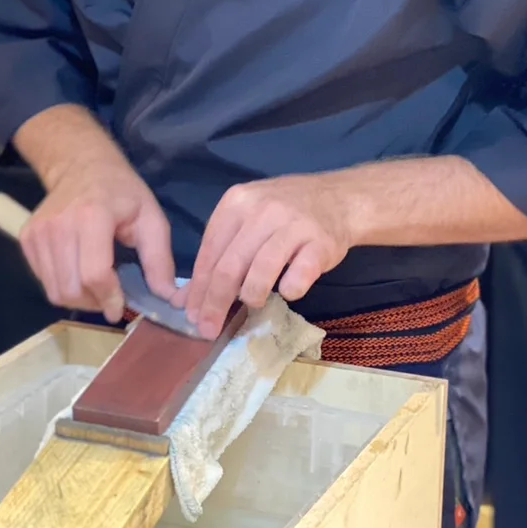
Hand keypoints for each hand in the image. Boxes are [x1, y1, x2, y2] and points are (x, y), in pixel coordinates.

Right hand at [20, 155, 177, 323]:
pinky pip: (43, 280)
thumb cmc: (121, 192)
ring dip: (78, 299)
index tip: (120, 308)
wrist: (81, 165)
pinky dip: (62, 286)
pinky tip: (78, 273)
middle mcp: (59, 225)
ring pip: (54, 291)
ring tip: (96, 288)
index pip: (94, 274)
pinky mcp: (27, 238)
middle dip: (94, 303)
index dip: (109, 298)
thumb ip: (160, 259)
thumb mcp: (151, 218)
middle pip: (71, 288)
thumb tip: (168, 297)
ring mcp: (38, 232)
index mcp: (93, 217)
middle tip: (110, 298)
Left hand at [174, 173, 356, 338]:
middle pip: (230, 265)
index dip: (198, 288)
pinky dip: (289, 290)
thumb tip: (188, 298)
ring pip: (261, 270)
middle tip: (208, 328)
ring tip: (252, 305)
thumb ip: (220, 252)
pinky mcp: (320, 242)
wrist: (338, 199)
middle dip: (215, 302)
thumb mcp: (247, 219)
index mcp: (237, 202)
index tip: (192, 315)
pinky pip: (299, 275)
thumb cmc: (284, 213)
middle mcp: (262, 209)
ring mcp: (293, 224)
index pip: (209, 251)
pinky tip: (287, 292)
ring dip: (252, 296)